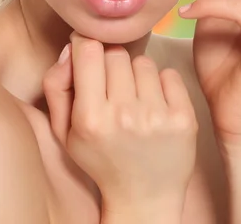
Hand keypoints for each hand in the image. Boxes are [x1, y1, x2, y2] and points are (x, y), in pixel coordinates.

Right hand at [43, 31, 197, 214]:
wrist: (144, 197)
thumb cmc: (101, 158)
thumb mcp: (64, 131)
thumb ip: (56, 86)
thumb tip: (70, 48)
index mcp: (90, 118)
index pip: (89, 51)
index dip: (86, 44)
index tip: (88, 50)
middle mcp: (124, 116)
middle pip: (116, 54)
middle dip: (111, 64)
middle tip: (112, 86)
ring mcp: (156, 117)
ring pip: (143, 62)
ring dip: (137, 75)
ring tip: (135, 100)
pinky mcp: (184, 119)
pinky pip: (170, 74)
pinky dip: (162, 84)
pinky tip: (155, 106)